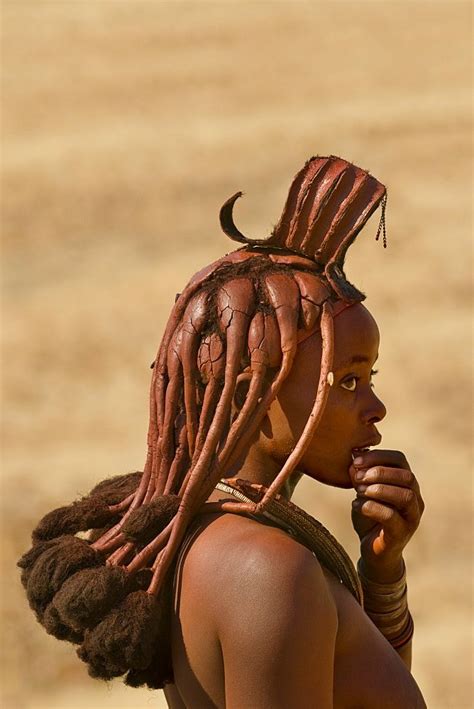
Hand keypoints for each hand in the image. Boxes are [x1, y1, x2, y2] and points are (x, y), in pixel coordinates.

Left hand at [349, 450, 423, 581]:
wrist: (373, 551)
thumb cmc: (370, 517)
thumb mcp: (363, 493)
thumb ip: (360, 478)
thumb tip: (353, 462)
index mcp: (406, 483)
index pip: (400, 460)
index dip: (378, 456)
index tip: (356, 460)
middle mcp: (415, 498)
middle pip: (406, 476)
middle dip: (380, 472)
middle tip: (358, 477)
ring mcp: (412, 517)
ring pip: (405, 496)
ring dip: (379, 489)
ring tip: (358, 491)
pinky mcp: (401, 534)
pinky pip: (392, 517)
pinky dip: (372, 508)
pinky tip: (356, 505)